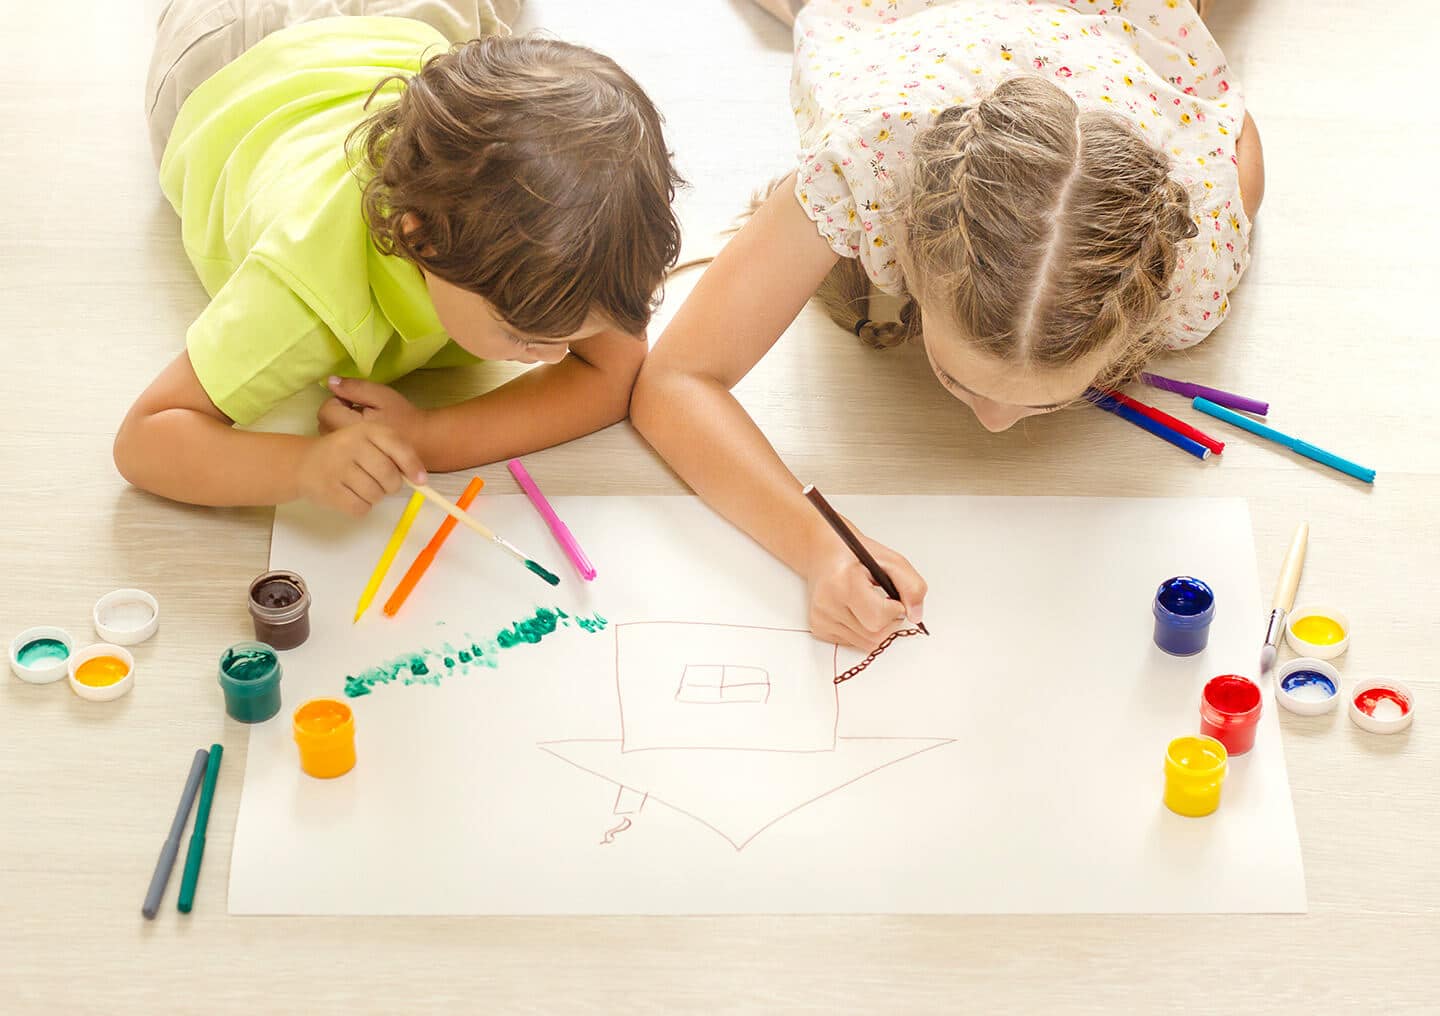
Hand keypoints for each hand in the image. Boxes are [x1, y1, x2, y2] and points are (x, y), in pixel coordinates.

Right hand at [297, 422, 426, 517]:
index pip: (397, 447)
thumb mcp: (369, 442)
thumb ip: (395, 453)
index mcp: (365, 429)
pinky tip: (351, 495)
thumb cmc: (346, 453)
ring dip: (375, 497)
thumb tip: (421, 479)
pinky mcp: (329, 490)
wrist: (304, 462)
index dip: (412, 466)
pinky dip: (361, 507)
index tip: (421, 481)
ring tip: (362, 486)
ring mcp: (337, 467)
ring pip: (376, 494)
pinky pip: (360, 507)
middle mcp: (351, 444)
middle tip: (383, 484)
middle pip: (389, 476)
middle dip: (392, 486)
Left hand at [318, 376, 428, 447]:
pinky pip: (340, 447)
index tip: (357, 402)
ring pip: (330, 435)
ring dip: (339, 426)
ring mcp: (348, 454)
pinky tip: (363, 439)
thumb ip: (354, 388)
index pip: (326, 409)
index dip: (339, 401)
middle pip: (324, 423)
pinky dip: (346, 440)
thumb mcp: (381, 396)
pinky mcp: (354, 461)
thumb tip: (330, 382)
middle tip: (360, 413)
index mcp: (349, 425)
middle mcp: (344, 442)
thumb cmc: (404, 417)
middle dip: (337, 414)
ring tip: (362, 426)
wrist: (423, 443)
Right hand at [806, 528, 926, 649]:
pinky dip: (864, 631)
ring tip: (870, 605)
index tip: (893, 598)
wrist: (824, 554)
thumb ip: (911, 586)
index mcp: (843, 582)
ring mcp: (821, 618)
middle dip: (889, 622)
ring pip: (867, 643)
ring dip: (878, 628)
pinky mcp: (819, 628)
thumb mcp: (891, 560)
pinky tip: (857, 611)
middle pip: (875, 635)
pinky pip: (855, 643)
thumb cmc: (856, 555)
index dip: (895, 610)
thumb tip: (915, 615)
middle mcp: (827, 603)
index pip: (878, 617)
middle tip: (885, 603)